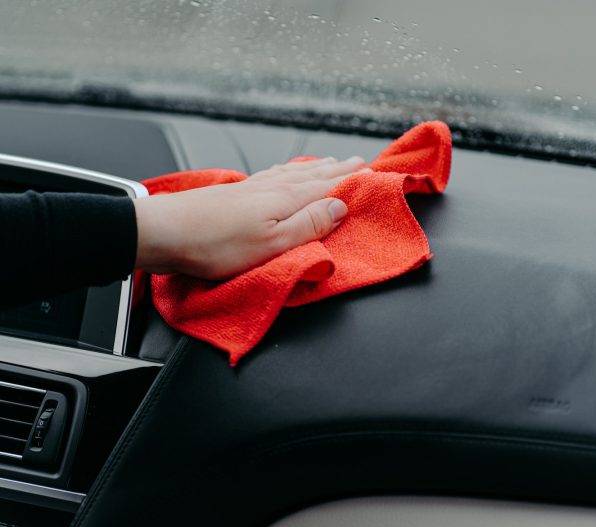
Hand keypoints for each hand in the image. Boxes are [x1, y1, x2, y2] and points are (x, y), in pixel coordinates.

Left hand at [133, 155, 367, 279]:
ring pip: (296, 173)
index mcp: (286, 199)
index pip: (331, 186)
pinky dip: (290, 170)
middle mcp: (273, 187)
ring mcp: (254, 187)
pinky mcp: (238, 193)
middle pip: (315, 175)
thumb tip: (341, 206)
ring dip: (318, 167)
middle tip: (361, 161)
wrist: (166, 232)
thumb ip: (308, 225)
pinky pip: (275, 175)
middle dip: (341, 169)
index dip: (355, 180)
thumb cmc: (216, 244)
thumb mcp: (271, 244)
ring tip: (333, 162)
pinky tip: (287, 171)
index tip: (377, 172)